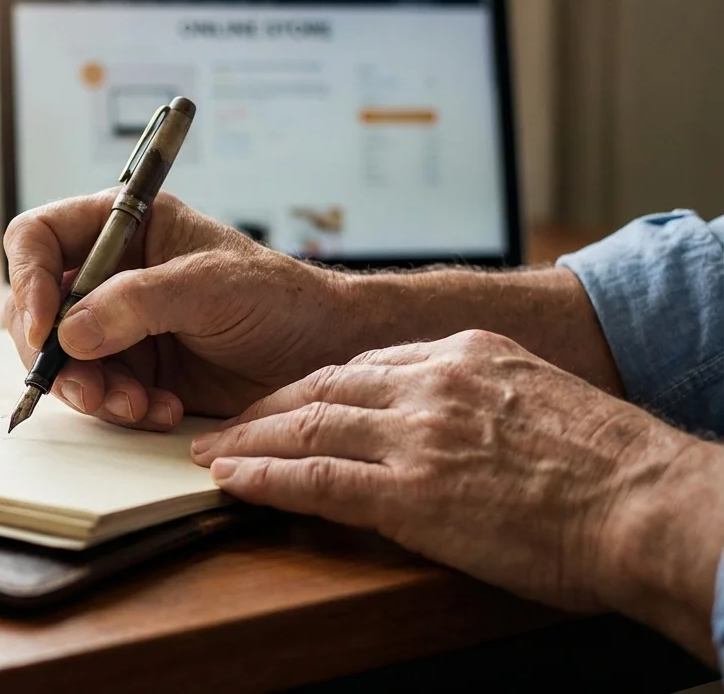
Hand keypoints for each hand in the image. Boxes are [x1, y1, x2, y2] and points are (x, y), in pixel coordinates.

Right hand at [3, 190, 351, 429]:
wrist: (325, 354)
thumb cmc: (281, 298)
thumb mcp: (210, 287)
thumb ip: (138, 302)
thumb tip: (70, 331)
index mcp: (125, 227)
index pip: (40, 237)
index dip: (28, 280)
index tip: (42, 327)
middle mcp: (113, 273)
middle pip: (39, 308)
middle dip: (55, 354)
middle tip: (85, 389)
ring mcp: (121, 324)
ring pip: (64, 359)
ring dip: (90, 390)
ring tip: (135, 406)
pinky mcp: (136, 371)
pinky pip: (99, 392)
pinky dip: (120, 408)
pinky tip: (160, 411)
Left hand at [192, 329, 723, 649]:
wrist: (647, 503)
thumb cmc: (611, 464)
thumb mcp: (540, 397)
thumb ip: (484, 393)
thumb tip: (457, 412)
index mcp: (463, 356)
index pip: (362, 365)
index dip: (310, 387)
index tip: (282, 401)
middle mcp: (431, 385)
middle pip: (320, 388)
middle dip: (264, 409)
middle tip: (226, 425)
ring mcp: (416, 437)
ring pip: (307, 428)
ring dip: (249, 442)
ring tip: (211, 454)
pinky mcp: (410, 493)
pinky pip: (316, 480)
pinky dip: (265, 479)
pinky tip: (233, 482)